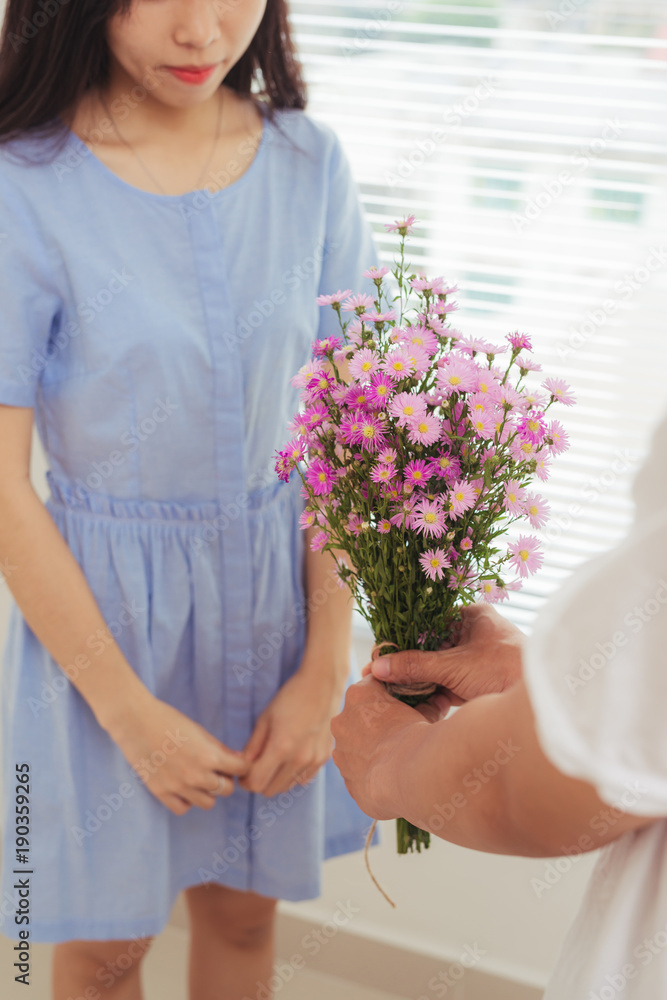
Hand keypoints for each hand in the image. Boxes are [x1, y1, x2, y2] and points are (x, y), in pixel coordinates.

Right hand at [107, 690, 249, 815]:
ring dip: (208, 792)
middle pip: (227, 789)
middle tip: (217, 769)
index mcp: (209, 756)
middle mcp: (196, 775)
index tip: (235, 762)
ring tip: (199, 778)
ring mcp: (178, 787)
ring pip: (208, 803)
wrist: (135, 721)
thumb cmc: (169, 719)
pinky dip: (187, 801)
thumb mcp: (199, 730)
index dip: (241, 765)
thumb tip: (238, 759)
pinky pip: (183, 808)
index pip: (241, 769)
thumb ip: (219, 748)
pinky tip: (184, 787)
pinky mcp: (161, 792)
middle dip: (225, 779)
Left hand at [239, 665, 344, 797]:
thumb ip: (253, 746)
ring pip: (288, 786)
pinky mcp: (324, 758)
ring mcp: (314, 760)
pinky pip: (304, 779)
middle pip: (271, 790)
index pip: (257, 783)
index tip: (243, 774)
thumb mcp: (265, 718)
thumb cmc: (290, 698)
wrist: (322, 685)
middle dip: (260, 781)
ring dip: (277, 779)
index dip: (246, 781)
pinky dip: (293, 774)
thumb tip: (243, 766)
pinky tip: (291, 757)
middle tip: (256, 766)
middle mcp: (300, 758)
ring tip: (274, 760)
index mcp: (281, 747)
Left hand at [331, 675, 447, 818]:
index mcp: (358, 695)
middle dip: (376, 727)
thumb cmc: (417, 736)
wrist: (410, 775)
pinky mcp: (349, 783)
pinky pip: (360, 777)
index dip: (389, 698)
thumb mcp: (425, 713)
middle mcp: (342, 722)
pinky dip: (373, 777)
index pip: (371, 689)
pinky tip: (392, 781)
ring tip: (398, 762)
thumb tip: (440, 702)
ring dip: (371, 753)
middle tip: (401, 737)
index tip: (403, 708)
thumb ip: (427, 706)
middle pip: (358, 720)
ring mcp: (342, 754)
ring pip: (356, 750)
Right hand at [363, 604, 523, 704]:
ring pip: (438, 668)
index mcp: (472, 617)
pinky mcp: (478, 684)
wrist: (541, 705)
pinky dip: (432, 694)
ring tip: (390, 690)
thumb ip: (414, 666)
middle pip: (431, 647)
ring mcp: (477, 661)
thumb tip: (378, 666)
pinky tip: (411, 701)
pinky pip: (447, 686)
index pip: (428, 623)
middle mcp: (475, 635)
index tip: (382, 653)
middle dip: (408, 663)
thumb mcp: (454, 666)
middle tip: (380, 675)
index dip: (404, 638)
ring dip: (418, 681)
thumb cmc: (505, 670)